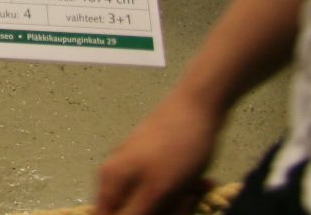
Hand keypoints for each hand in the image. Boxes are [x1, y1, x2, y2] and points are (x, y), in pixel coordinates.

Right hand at [94, 91, 225, 214]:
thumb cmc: (177, 149)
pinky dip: (182, 191)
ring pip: (153, 203)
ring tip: (196, 190)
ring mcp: (134, 167)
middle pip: (134, 212)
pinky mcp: (152, 162)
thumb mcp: (158, 190)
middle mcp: (115, 175)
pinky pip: (163, 189)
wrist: (197, 107)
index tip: (160, 213)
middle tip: (186, 202)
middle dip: (166, 212)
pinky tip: (200, 183)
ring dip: (178, 204)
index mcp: (110, 182)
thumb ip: (136, 213)